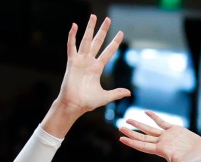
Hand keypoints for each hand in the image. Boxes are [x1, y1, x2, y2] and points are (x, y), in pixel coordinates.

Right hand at [46, 15, 130, 131]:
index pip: (108, 52)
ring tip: (94, 17)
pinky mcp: (72, 62)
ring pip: (86, 41)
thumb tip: (129, 92)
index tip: (121, 33)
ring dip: (89, 28)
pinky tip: (74, 26)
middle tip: (108, 20)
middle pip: (98, 42)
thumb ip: (116, 93)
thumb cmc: (87, 102)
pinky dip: (72, 36)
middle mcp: (89, 62)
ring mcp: (80, 61)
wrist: (74, 105)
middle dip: (103, 31)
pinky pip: (72, 46)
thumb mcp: (105, 97)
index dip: (114, 43)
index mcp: (97, 68)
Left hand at [119, 111, 200, 161]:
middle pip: (143, 137)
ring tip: (128, 119)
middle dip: (131, 132)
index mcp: (160, 151)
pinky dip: (154, 117)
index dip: (132, 142)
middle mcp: (162, 143)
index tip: (121, 138)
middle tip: (120, 127)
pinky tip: (147, 112)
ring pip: (150, 128)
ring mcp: (167, 136)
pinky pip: (162, 122)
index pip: (142, 146)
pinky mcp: (175, 130)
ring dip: (139, 124)